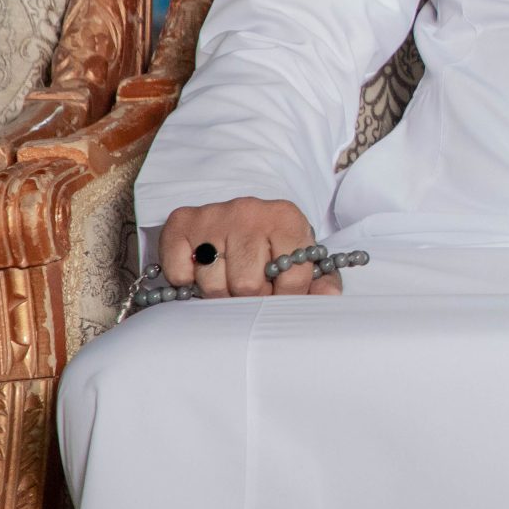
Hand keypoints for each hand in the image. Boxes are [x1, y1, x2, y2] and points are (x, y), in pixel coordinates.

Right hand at [161, 197, 335, 297]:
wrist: (240, 215)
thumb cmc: (274, 244)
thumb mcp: (303, 256)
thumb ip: (320, 280)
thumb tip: (327, 297)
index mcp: (287, 219)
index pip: (293, 277)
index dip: (287, 297)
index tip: (280, 294)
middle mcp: (249, 211)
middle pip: (248, 285)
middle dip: (251, 296)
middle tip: (251, 287)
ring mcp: (214, 215)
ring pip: (213, 284)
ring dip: (219, 291)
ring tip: (228, 278)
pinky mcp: (181, 222)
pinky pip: (180, 274)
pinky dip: (188, 281)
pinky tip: (202, 270)